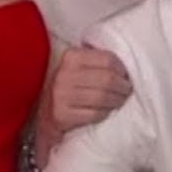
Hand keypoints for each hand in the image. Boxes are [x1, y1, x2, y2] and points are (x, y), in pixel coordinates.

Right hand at [33, 45, 131, 163]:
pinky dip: (105, 113)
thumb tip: (126, 66)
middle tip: (126, 91)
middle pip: (107, 80)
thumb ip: (97, 60)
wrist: (44, 109)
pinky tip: (106, 111)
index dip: (122, 69)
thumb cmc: (70, 84)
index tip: (125, 76)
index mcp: (72, 57)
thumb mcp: (79, 65)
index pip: (108, 59)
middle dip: (123, 87)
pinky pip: (94, 114)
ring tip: (119, 101)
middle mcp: (64, 74)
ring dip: (116, 101)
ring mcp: (61, 95)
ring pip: (102, 98)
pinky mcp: (61, 115)